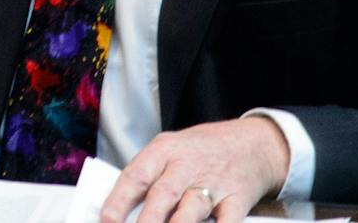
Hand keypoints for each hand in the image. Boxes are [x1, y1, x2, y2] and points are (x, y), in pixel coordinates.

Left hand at [100, 119, 289, 222]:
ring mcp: (214, 183)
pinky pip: (226, 222)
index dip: (118, 200)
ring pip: (191, 209)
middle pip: (163, 195)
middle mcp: (187, 165)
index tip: (106, 220)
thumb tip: (122, 211)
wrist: (252, 143)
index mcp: (164, 150)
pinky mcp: (237, 200)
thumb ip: (150, 177)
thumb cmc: (202, 151)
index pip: (136, 175)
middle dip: (147, 221)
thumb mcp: (171, 151)